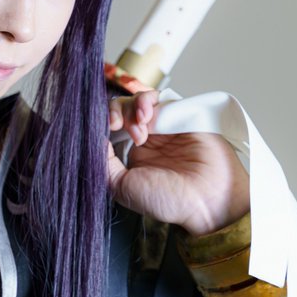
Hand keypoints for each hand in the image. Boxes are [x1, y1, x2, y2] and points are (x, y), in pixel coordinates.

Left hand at [106, 89, 250, 235]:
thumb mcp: (122, 187)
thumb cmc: (168, 199)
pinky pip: (157, 97)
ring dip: (130, 108)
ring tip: (138, 128)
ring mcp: (161, 125)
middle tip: (116, 125)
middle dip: (113, 114)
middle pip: (119, 111)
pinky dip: (145, 100)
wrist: (206, 198)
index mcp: (129, 155)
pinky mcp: (177, 114)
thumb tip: (90, 139)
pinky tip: (146, 116)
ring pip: (135, 101)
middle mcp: (145, 138)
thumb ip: (102, 163)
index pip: (107, 129)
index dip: (99, 124)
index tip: (95, 129)